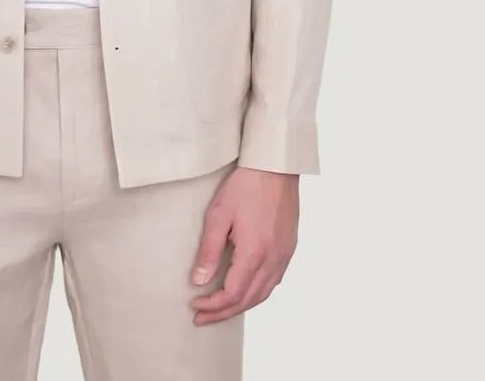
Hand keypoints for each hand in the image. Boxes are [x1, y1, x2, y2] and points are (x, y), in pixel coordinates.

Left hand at [188, 166, 298, 324]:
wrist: (275, 165)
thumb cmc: (246, 185)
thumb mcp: (218, 214)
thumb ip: (208, 250)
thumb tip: (199, 281)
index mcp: (254, 253)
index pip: (232, 294)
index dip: (213, 306)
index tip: (195, 306)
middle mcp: (273, 260)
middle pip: (248, 300)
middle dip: (223, 313)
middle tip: (202, 318)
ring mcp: (284, 255)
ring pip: (263, 294)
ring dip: (241, 306)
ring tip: (220, 310)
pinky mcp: (289, 248)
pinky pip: (274, 281)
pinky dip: (257, 293)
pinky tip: (245, 291)